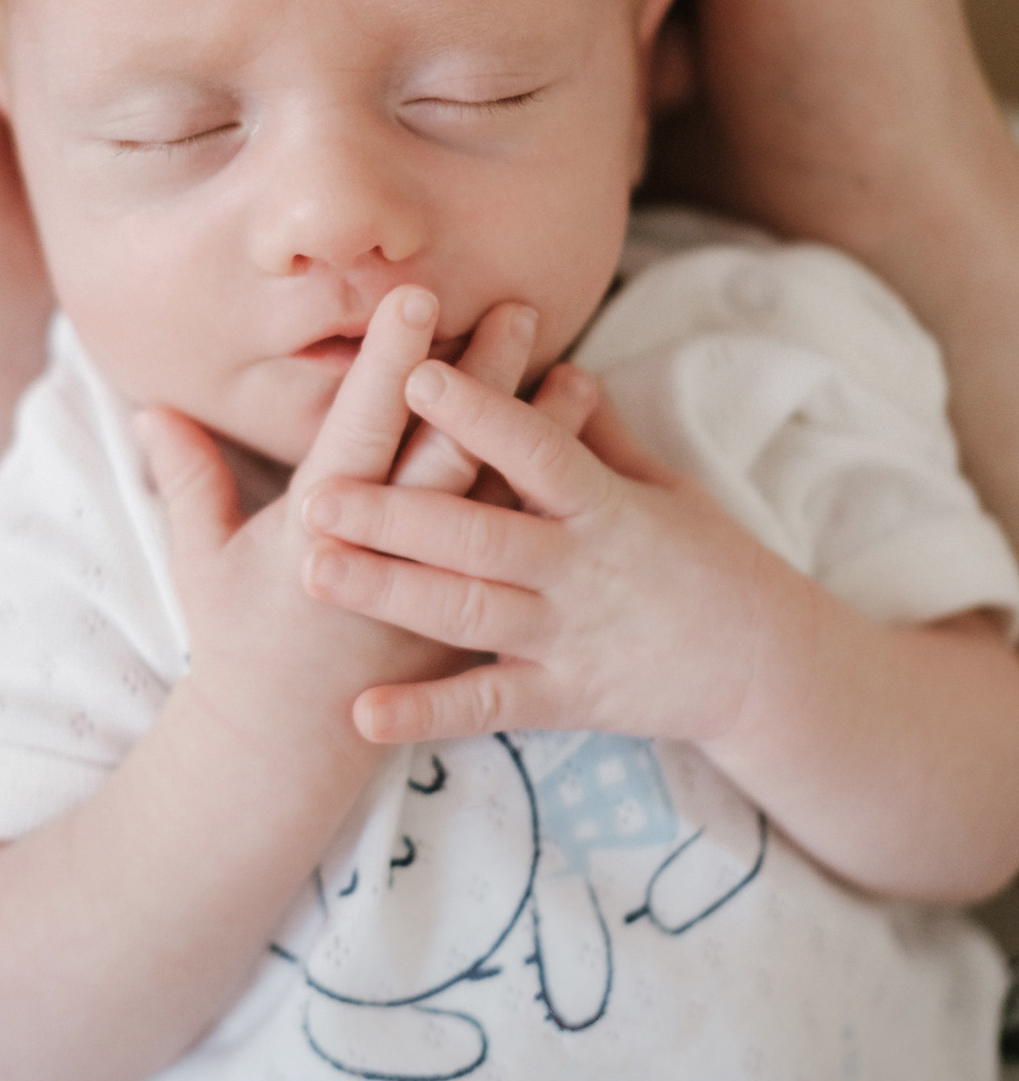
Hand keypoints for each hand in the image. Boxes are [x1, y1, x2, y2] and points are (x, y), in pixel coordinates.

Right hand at [134, 290, 546, 749]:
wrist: (288, 746)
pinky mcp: (470, 623)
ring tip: (576, 370)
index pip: (361, 428)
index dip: (391, 362)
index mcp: (318, 531)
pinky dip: (548, 506)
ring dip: (536, 436)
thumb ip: (187, 479)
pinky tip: (583, 465)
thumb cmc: (240, 644)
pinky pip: (519, 556)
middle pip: (446, 452)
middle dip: (483, 379)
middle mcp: (387, 557)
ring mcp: (437, 593)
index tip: (418, 298)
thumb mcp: (201, 561)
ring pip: (495, 499)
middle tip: (520, 307)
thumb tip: (150, 407)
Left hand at [301, 359, 798, 747]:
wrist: (769, 667)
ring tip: (312, 571)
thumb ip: (601, 434)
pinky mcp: (566, 701)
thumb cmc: (707, 560)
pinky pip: (488, 707)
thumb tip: (559, 367)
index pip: (539, 452)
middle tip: (318, 493)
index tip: (417, 374)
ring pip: (469, 615)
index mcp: (608, 506)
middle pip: (481, 537)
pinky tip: (362, 712)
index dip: (481, 413)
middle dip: (398, 515)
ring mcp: (571, 639)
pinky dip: (426, 714)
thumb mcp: (665, 486)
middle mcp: (584, 570)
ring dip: (389, 593)